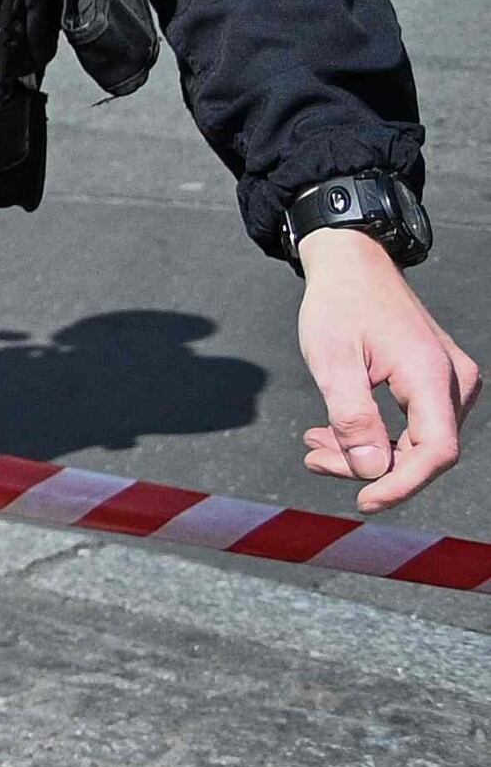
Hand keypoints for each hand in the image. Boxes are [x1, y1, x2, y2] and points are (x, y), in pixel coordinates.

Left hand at [295, 231, 475, 511]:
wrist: (353, 264)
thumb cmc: (339, 305)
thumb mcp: (331, 359)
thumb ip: (351, 416)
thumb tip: (372, 471)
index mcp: (431, 375)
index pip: (436, 453)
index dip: (402, 485)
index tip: (363, 502)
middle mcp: (454, 381)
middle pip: (424, 452)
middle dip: (369, 466)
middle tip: (313, 459)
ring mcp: (450, 382)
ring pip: (417, 442)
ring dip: (367, 453)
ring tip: (313, 445)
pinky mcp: (437, 382)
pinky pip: (414, 426)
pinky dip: (374, 436)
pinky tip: (330, 435)